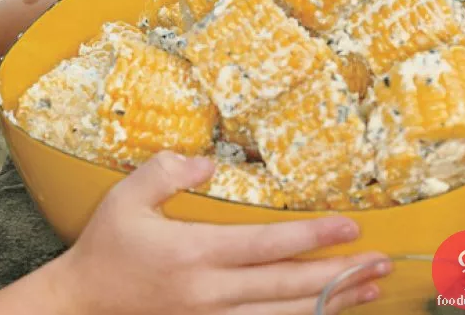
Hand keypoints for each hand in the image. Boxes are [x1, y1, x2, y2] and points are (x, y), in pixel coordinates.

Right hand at [56, 151, 391, 314]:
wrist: (84, 302)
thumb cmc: (107, 245)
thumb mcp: (126, 197)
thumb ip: (165, 172)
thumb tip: (208, 164)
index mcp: (193, 253)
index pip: (265, 245)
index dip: (311, 236)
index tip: (350, 226)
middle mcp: (209, 291)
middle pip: (287, 286)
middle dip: (338, 275)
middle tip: (380, 262)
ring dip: (330, 304)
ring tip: (368, 290)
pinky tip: (322, 313)